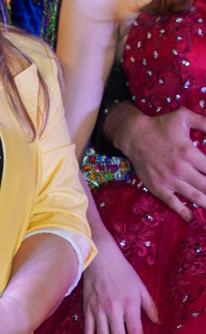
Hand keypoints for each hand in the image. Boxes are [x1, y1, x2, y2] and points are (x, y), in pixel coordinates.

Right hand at [80, 239, 157, 333]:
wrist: (99, 258)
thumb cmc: (122, 271)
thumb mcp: (140, 286)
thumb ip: (149, 305)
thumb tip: (157, 322)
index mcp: (129, 304)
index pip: (135, 332)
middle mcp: (113, 310)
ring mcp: (99, 310)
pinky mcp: (88, 309)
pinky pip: (88, 329)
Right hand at [108, 105, 205, 219]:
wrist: (134, 136)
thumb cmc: (160, 125)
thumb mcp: (184, 117)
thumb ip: (204, 122)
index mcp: (190, 153)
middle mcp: (181, 169)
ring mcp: (169, 180)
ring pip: (195, 196)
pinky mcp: (158, 187)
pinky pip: (172, 203)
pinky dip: (183, 211)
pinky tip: (191, 216)